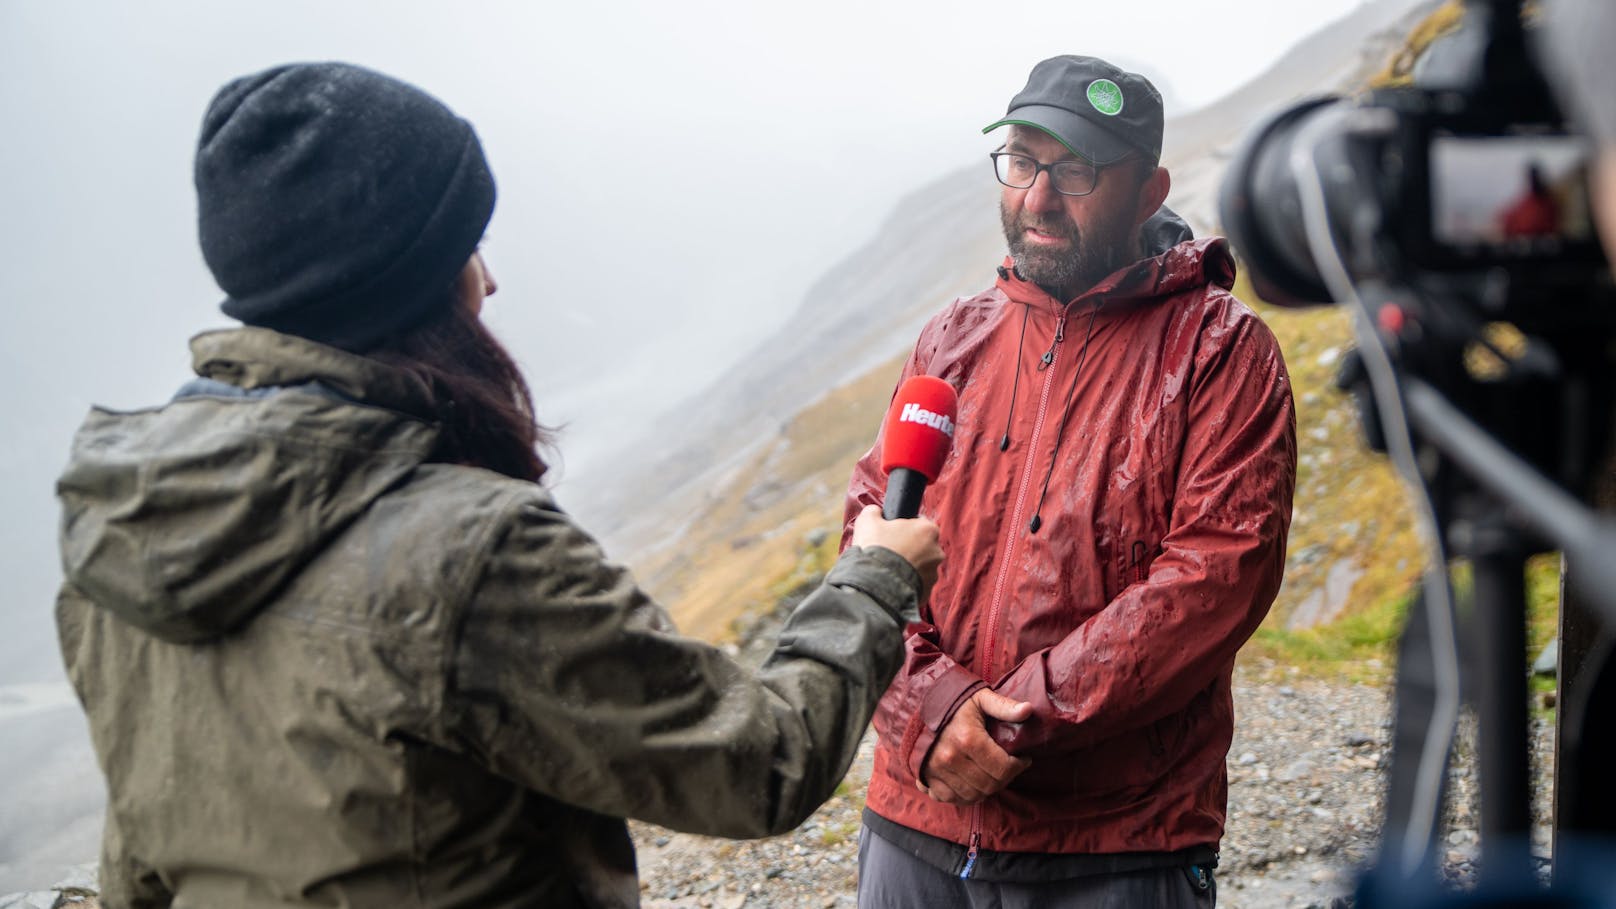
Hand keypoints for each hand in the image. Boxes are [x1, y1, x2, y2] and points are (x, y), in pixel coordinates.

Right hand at [849, 504, 941, 598]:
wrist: (875, 585)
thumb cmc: (875, 549)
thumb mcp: (867, 521)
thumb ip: (874, 511)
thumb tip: (876, 511)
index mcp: (928, 529)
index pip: (919, 523)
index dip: (904, 527)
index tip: (892, 534)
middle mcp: (937, 551)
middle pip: (922, 546)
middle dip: (908, 548)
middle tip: (889, 552)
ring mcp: (934, 573)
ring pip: (921, 567)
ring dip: (909, 567)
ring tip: (889, 570)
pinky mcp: (928, 591)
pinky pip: (917, 585)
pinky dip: (907, 584)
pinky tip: (892, 583)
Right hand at [919, 689, 1032, 804]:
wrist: (916, 706)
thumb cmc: (953, 702)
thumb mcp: (980, 698)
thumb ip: (1004, 706)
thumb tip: (1029, 710)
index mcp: (968, 739)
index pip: (1003, 768)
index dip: (1018, 766)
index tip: (1022, 759)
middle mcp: (951, 759)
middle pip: (990, 785)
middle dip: (1005, 778)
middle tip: (1008, 767)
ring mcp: (937, 771)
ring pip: (973, 795)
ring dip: (987, 789)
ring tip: (991, 774)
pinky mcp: (926, 779)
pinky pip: (952, 799)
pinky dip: (965, 796)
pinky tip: (972, 783)